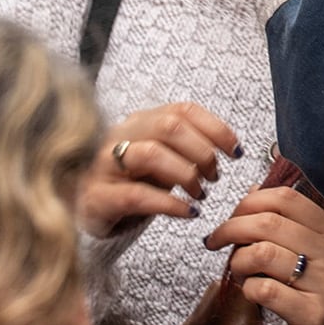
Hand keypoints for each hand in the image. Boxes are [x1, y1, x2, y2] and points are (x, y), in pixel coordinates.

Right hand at [81, 102, 240, 235]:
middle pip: (169, 127)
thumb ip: (188, 150)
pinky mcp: (96, 197)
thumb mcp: (162, 162)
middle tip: (215, 176)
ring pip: (151, 154)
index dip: (216, 128)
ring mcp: (103, 165)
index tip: (235, 151)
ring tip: (200, 194)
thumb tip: (231, 149)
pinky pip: (137, 195)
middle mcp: (119, 135)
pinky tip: (188, 212)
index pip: (183, 110)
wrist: (87, 214)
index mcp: (140, 121)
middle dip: (202, 152)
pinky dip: (169, 203)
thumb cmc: (131, 184)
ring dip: (186, 174)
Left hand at [209, 185, 323, 324]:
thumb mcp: (315, 250)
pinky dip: (247, 288)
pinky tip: (251, 292)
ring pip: (263, 254)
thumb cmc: (320, 288)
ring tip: (238, 271)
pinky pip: (265, 290)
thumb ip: (286, 222)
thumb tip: (253, 191)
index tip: (233, 216)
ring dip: (238, 261)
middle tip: (216, 240)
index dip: (250, 202)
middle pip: (269, 223)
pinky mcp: (313, 314)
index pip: (286, 199)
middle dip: (232, 228)